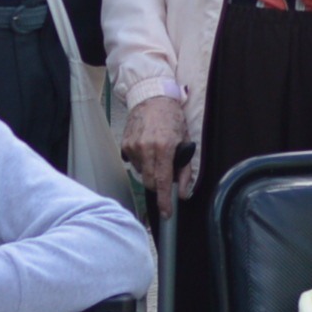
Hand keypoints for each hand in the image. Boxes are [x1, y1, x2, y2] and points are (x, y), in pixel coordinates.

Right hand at [121, 94, 192, 209]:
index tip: (166, 213)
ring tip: (157, 155)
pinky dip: (143, 162)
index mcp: (164, 147)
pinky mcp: (125, 145)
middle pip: (150, 182)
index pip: (163, 182)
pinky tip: (148, 149)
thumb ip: (185, 170)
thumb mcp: (186, 142)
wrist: (152, 98)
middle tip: (166, 174)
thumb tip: (182, 193)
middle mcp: (146, 148)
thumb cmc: (172, 118)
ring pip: (142, 174)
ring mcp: (133, 147)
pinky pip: (135, 164)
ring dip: (151, 171)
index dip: (164, 201)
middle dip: (159, 185)